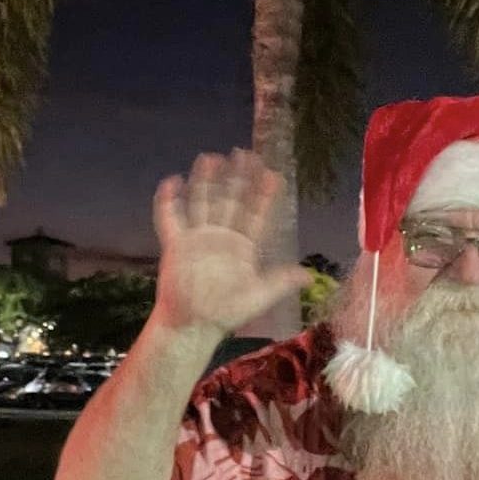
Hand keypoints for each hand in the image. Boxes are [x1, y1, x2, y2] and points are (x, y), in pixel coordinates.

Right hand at [151, 150, 313, 337]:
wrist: (194, 325)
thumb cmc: (227, 313)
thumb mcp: (258, 297)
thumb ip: (280, 283)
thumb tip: (309, 276)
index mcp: (244, 246)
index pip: (257, 214)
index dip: (265, 195)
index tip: (273, 175)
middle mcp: (222, 237)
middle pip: (231, 200)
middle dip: (237, 178)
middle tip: (244, 154)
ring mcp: (198, 238)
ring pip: (203, 202)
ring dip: (206, 181)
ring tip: (211, 158)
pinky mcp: (176, 244)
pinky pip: (171, 218)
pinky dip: (170, 201)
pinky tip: (173, 181)